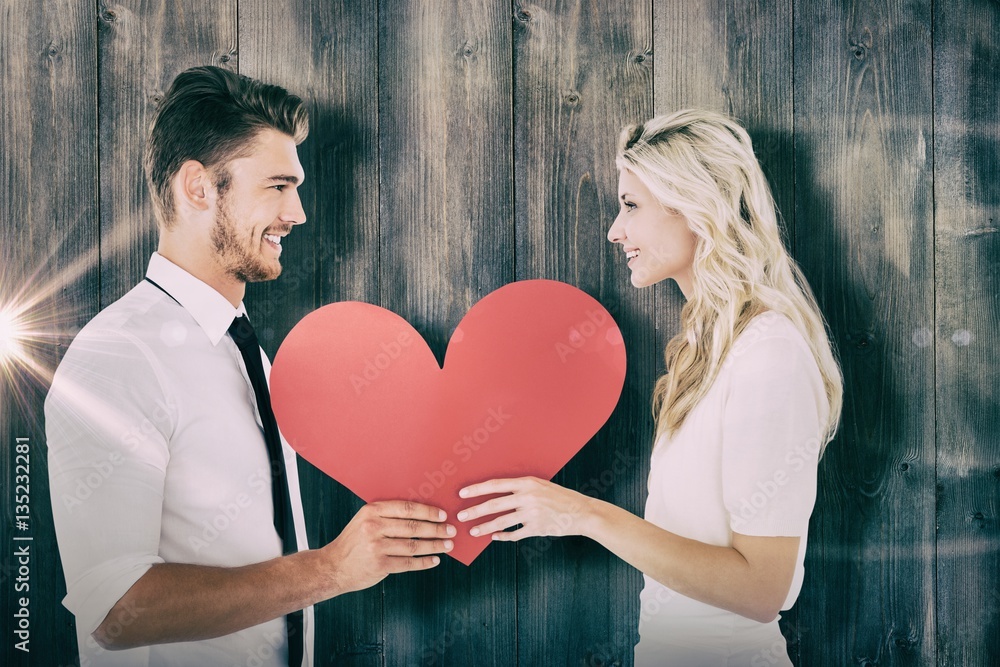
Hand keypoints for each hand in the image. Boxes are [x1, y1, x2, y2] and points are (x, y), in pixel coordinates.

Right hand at [320, 500, 454, 594]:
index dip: (428, 511)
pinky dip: (424, 562)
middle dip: (436, 529)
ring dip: (434, 546)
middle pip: (413, 527)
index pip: (407, 508)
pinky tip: (434, 560)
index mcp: (372, 511)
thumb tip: (422, 512)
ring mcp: (377, 547)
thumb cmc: (353, 542)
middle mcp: (374, 527)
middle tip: (451, 530)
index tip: (442, 514)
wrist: (333, 567)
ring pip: (413, 545)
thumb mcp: (365, 520)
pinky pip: (408, 563)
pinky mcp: (380, 565)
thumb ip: (387, 515)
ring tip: (448, 545)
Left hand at [456, 477, 594, 540]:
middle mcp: (528, 497)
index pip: (496, 485)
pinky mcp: (537, 529)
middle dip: (474, 510)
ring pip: (501, 521)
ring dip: (484, 527)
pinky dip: (503, 536)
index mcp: (527, 483)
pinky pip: (515, 534)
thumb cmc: (561, 497)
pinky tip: (495, 537)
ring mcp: (532, 514)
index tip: (462, 494)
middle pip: (494, 504)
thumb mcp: (541, 485)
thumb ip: (521, 488)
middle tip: (461, 515)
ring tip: (473, 530)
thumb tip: (497, 492)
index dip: (477, 489)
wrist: (582, 512)